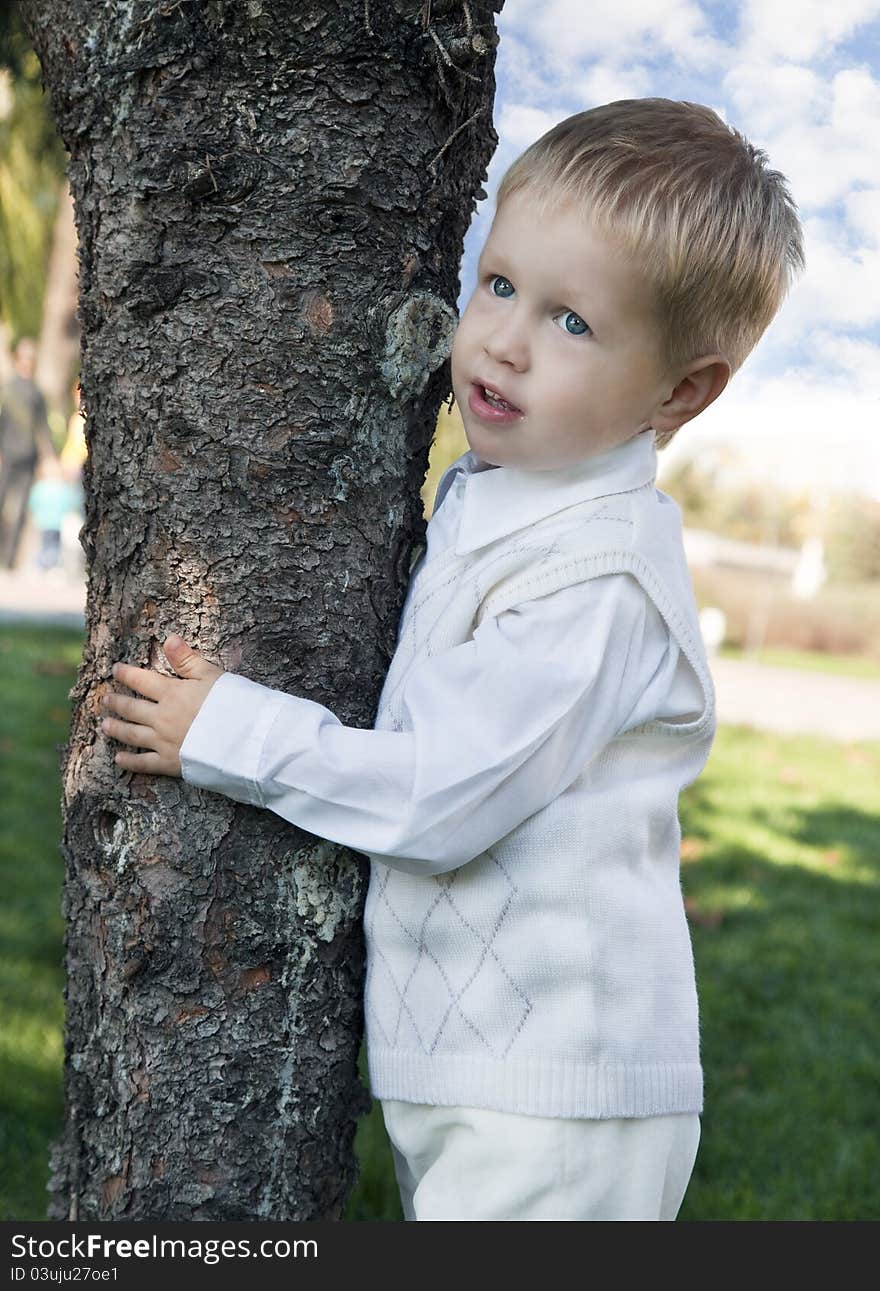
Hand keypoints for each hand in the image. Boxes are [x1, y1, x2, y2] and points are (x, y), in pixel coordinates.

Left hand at [101, 635, 224, 777]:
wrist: (242, 740)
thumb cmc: (232, 704)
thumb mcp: (212, 675)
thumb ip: (188, 659)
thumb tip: (169, 639)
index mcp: (172, 693)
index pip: (142, 681)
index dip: (127, 674)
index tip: (115, 670)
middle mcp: (162, 717)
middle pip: (132, 708)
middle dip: (117, 703)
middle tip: (105, 699)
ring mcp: (163, 741)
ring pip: (132, 734)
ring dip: (116, 729)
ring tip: (104, 725)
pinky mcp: (170, 763)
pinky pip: (143, 763)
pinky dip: (129, 761)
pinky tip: (119, 759)